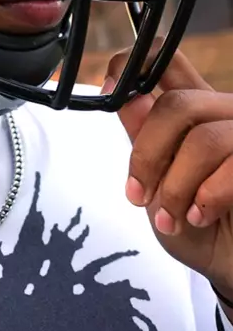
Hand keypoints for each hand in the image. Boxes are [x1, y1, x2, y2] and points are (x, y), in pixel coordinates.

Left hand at [104, 45, 232, 295]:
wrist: (229, 267)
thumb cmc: (195, 227)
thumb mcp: (154, 187)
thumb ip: (142, 142)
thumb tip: (125, 96)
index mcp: (193, 110)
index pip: (167, 63)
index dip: (135, 64)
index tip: (110, 88)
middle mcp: (223, 113)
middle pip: (177, 104)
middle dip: (148, 155)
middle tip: (139, 194)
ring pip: (203, 139)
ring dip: (176, 187)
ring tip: (172, 218)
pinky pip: (232, 165)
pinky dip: (207, 196)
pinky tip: (200, 215)